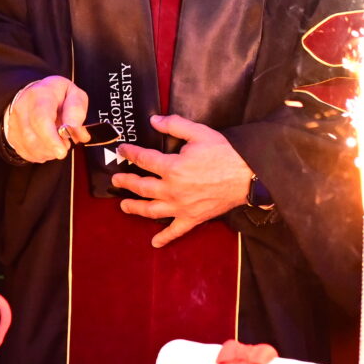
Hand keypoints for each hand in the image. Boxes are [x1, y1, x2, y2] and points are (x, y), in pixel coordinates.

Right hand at [3, 75, 87, 163]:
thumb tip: (76, 130)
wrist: (36, 94)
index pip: (41, 119)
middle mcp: (22, 107)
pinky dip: (40, 155)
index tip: (62, 151)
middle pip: (31, 137)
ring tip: (58, 144)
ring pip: (28, 147)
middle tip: (65, 145)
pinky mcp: (12, 134)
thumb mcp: (74, 94)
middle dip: (52, 148)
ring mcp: (14, 121)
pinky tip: (48, 146)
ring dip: (48, 152)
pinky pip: (26, 152)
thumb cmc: (57, 95)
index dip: (51, 138)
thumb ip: (77, 112)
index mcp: (40, 94)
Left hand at [112, 114, 253, 248]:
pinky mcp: (192, 218)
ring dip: (135, 208)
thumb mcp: (199, 133)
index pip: (143, 160)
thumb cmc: (224, 153)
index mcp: (172, 168)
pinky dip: (164, 238)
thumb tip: (154, 120)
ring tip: (124, 206)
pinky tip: (154, 243)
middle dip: (125, 183)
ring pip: (151, 210)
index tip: (121, 151)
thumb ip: (174, 125)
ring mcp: (181, 207)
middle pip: (141, 187)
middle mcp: (172, 190)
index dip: (130, 154)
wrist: (247, 176)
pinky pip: (175, 231)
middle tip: (116, 180)